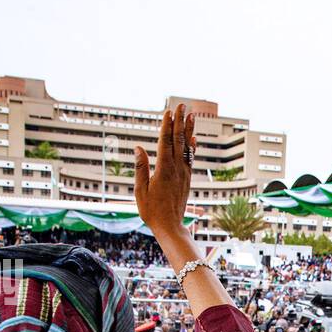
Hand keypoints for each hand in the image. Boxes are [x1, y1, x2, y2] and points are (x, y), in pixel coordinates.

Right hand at [133, 104, 194, 237]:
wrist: (170, 226)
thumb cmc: (152, 211)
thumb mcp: (141, 190)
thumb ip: (141, 167)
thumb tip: (138, 147)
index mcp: (163, 170)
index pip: (165, 142)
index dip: (167, 125)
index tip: (169, 111)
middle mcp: (176, 169)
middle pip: (178, 140)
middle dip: (180, 121)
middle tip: (183, 105)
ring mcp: (184, 173)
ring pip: (187, 147)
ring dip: (189, 130)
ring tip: (192, 115)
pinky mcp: (187, 179)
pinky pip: (190, 159)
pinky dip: (192, 147)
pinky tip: (193, 138)